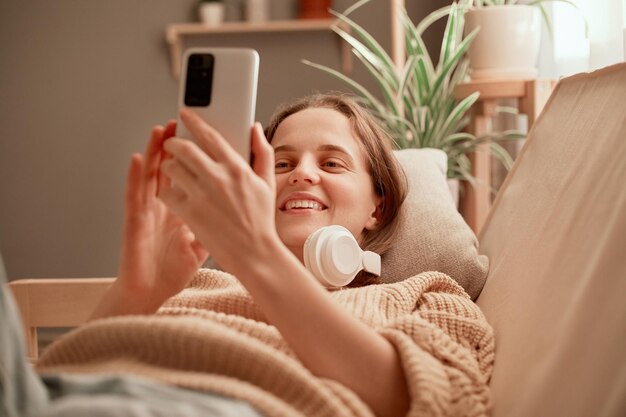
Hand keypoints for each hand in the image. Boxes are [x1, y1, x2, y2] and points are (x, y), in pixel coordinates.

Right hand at [95, 121, 207, 317]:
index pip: (187, 175)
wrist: (153, 292)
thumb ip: (212, 223)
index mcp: (180, 208)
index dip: (193, 156)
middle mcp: (162, 205)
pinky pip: (134, 195)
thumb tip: (231, 208)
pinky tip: (141, 159)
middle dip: (175, 145)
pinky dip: (136, 175)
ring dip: (154, 151)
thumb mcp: (200, 244)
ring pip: (150, 174)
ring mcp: (147, 211)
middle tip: (183, 123)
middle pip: (168, 168)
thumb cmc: (173, 269)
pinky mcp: (135, 221)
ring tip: (162, 130)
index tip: (204, 138)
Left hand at [158, 110, 277, 277]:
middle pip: (184, 148)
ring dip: (169, 166)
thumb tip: (255, 128)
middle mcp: (217, 178)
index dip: (193, 122)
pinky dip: (168, 190)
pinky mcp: (189, 212)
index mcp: (236, 168)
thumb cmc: (260, 221)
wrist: (254, 253)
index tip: (184, 115)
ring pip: (172, 168)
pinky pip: (168, 192)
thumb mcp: (267, 183)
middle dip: (173, 143)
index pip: (209, 135)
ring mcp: (201, 195)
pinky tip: (175, 192)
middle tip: (172, 144)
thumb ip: (262, 152)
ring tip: (174, 169)